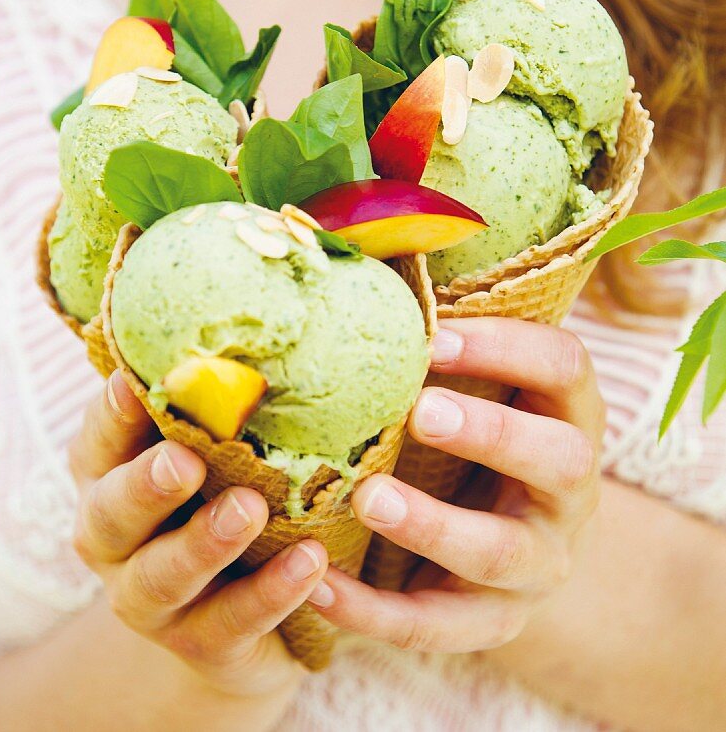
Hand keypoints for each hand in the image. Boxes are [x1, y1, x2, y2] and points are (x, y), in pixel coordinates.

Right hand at [69, 371, 327, 695]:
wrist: (235, 615)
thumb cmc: (218, 493)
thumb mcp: (211, 447)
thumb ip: (216, 400)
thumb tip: (274, 310)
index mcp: (108, 476)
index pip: (97, 440)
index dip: (112, 414)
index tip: (133, 382)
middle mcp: (113, 539)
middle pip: (110, 515)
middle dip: (144, 486)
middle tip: (184, 460)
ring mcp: (150, 599)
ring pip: (162, 576)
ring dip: (204, 543)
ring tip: (251, 510)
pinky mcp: (200, 643)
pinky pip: (230, 623)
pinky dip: (269, 594)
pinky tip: (310, 564)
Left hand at [306, 318, 603, 652]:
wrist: (509, 546)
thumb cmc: (476, 435)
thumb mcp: (481, 389)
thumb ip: (441, 345)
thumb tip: (354, 264)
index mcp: (568, 414)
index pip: (566, 368)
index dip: (508, 347)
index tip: (437, 334)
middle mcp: (569, 489)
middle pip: (558, 459)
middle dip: (493, 434)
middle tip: (422, 411)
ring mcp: (539, 561)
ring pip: (501, 552)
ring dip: (435, 526)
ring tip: (370, 498)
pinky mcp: (492, 619)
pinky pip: (438, 624)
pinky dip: (376, 610)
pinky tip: (320, 585)